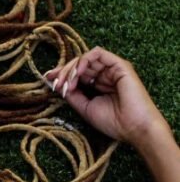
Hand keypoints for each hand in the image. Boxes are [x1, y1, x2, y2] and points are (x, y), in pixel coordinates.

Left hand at [44, 47, 169, 149]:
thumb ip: (72, 94)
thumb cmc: (113, 122)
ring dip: (72, 67)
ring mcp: (113, 69)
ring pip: (86, 58)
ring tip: (66, 81)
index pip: (77, 74)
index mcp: (98, 85)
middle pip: (79, 65)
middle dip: (63, 71)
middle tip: (54, 82)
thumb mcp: (85, 107)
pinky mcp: (120, 65)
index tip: (47, 79)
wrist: (134, 128)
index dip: (61, 74)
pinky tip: (77, 73)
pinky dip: (84, 60)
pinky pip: (98, 54)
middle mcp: (105, 75)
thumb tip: (55, 83)